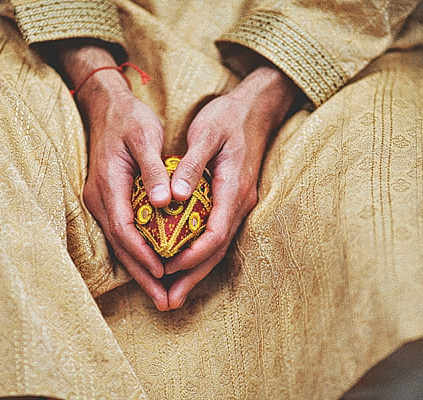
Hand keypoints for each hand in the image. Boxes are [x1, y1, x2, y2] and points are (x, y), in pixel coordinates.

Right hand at [59, 42, 172, 309]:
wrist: (108, 107)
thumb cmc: (131, 120)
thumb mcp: (146, 138)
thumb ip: (154, 171)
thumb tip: (164, 203)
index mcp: (109, 185)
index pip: (125, 230)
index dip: (143, 255)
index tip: (164, 273)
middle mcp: (100, 198)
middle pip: (120, 246)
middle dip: (142, 275)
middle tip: (164, 301)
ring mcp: (101, 200)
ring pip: (120, 244)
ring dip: (139, 269)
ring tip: (160, 293)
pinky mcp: (108, 200)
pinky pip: (122, 233)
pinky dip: (136, 253)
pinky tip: (151, 265)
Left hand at [164, 65, 298, 308]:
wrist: (254, 108)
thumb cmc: (227, 117)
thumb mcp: (207, 133)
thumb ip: (191, 164)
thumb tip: (174, 196)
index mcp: (232, 187)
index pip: (215, 233)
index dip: (193, 255)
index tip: (168, 268)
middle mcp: (239, 201)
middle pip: (217, 250)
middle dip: (193, 276)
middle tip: (169, 301)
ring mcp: (238, 202)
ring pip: (218, 246)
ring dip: (196, 271)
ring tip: (174, 292)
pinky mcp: (232, 200)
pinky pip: (216, 234)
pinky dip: (200, 252)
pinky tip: (184, 262)